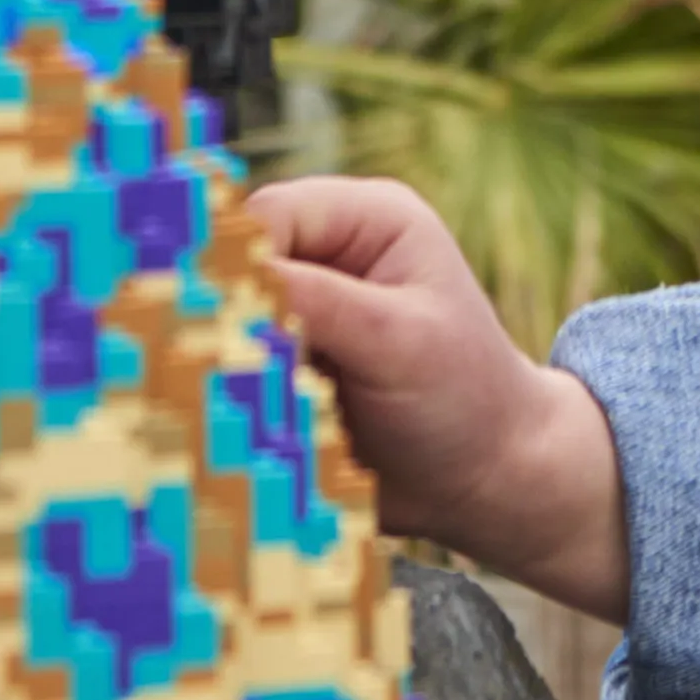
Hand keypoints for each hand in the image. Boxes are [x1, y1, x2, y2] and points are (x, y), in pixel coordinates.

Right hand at [248, 177, 628, 614]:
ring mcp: (305, 315)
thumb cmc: (467, 398)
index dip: (227, 261)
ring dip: (227, 364)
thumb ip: (312, 301)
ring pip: (227, 322)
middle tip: (225, 374)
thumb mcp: (396, 340)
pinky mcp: (288, 368)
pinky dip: (233, 397)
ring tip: (245, 409)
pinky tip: (245, 428)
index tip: (207, 319)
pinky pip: (234, 370)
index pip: (266, 216)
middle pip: (235, 267)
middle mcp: (329, 256)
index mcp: (366, 220)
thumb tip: (216, 281)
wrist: (491, 482)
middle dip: (225, 318)